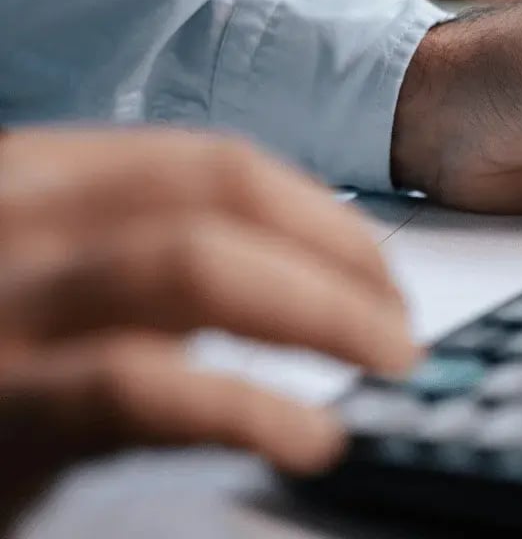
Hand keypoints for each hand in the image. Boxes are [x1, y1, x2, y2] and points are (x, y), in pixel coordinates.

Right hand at [0, 127, 416, 524]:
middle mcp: (15, 213)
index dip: (322, 215)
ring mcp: (0, 300)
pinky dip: (249, 408)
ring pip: (196, 266)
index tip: (380, 271)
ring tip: (388, 362)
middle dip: (340, 257)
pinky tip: (311, 437)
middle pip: (221, 199)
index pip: (216, 165)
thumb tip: (298, 273)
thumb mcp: (51, 284)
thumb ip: (147, 260)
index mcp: (39, 175)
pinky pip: (142, 388)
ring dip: (322, 312)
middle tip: (401, 324)